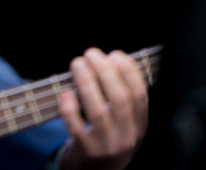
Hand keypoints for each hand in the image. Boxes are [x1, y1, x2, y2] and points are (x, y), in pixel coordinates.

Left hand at [57, 48, 147, 169]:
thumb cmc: (109, 139)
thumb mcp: (126, 123)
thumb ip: (122, 98)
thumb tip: (109, 60)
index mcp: (139, 125)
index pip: (140, 94)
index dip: (129, 71)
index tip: (115, 54)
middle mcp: (126, 135)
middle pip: (119, 99)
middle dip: (105, 71)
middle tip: (91, 53)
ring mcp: (106, 145)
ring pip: (98, 111)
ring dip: (86, 82)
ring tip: (77, 63)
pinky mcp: (86, 151)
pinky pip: (75, 126)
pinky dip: (69, 107)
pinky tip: (66, 92)